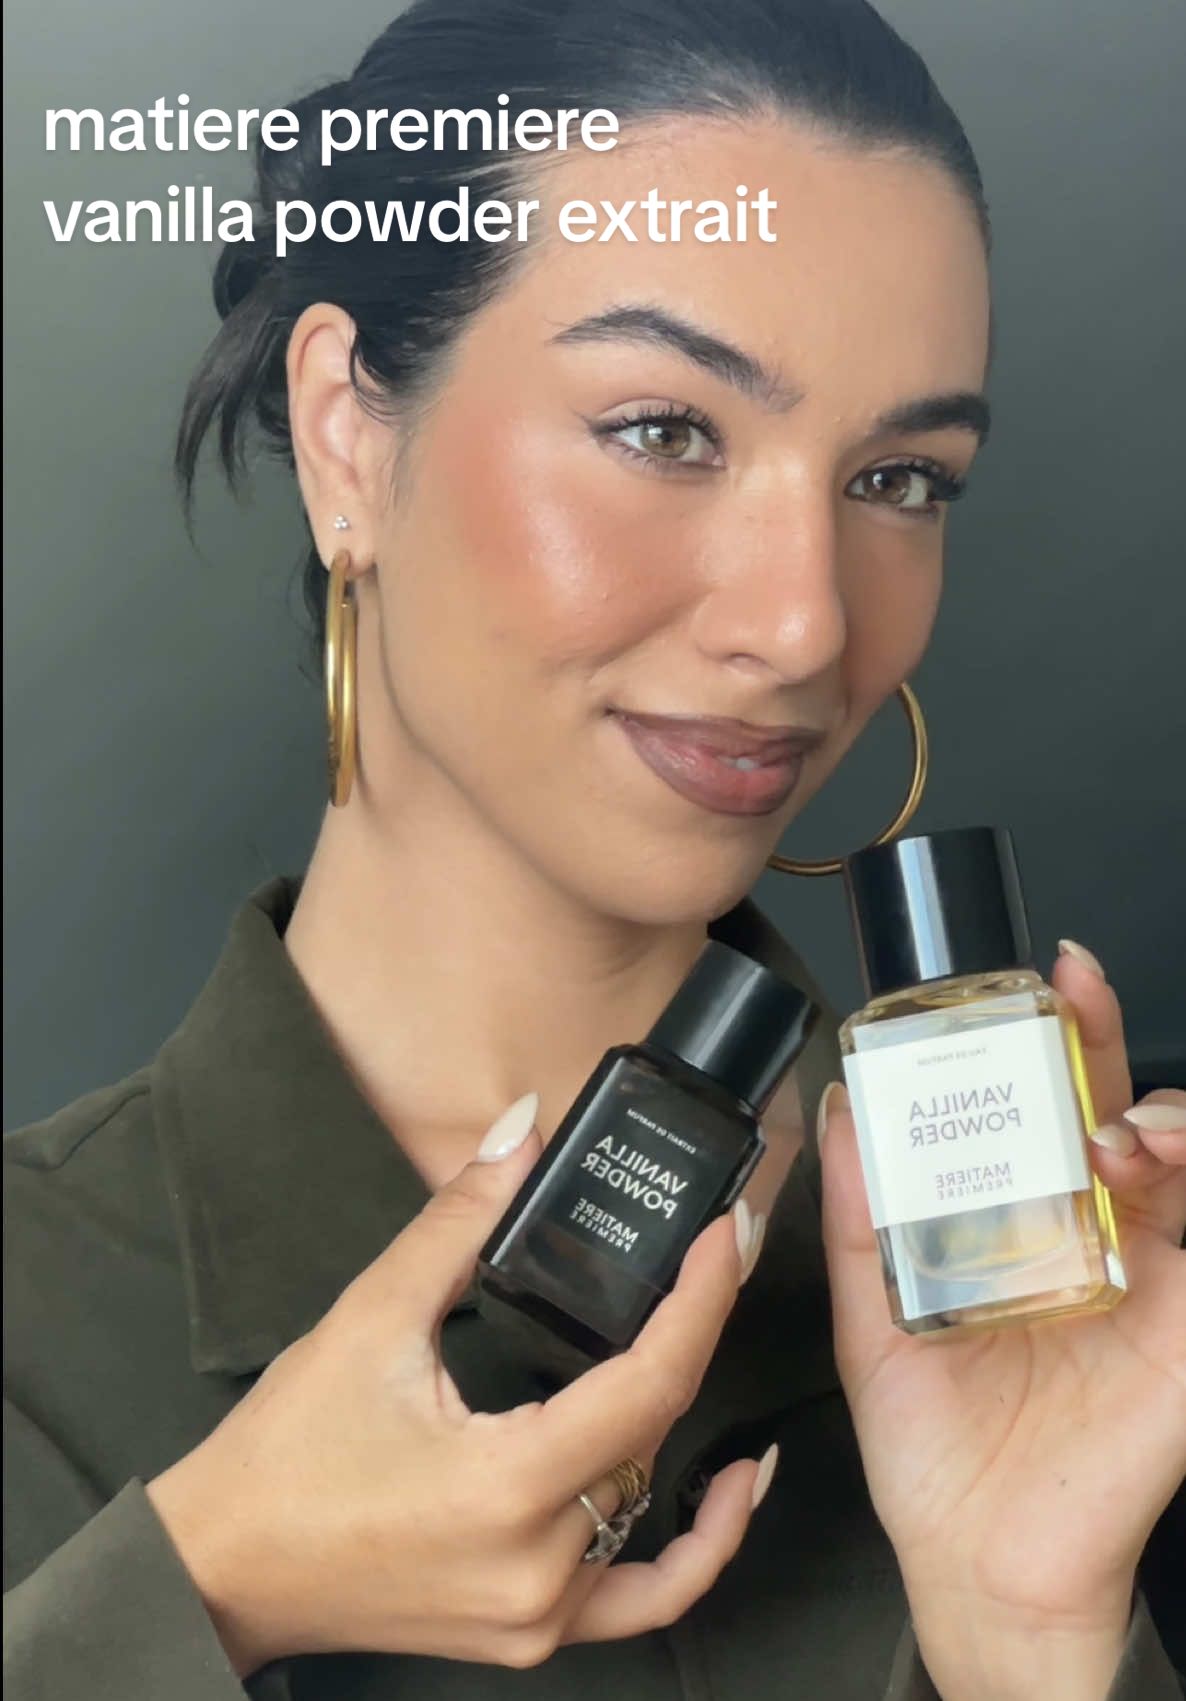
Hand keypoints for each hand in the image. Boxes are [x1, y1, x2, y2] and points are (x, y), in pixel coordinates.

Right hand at [147, 1093, 770, 1676]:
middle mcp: (541, 1565)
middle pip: (657, 1434)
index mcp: (508, 1487)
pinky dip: (699, 1545)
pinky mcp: (531, 1633)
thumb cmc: (285, 1455)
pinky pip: (647, 1597)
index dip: (703, 1299)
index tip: (727, 1233)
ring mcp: (541, 1614)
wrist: (225, 1568)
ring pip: (651, 1499)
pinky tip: (730, 1485)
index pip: (651, 1383)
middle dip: (693, 1331)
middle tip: (715, 1252)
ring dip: (679, 1414)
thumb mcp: (371, 1320)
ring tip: (702, 1327)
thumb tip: (520, 1133)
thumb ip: (459, 1222)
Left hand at [817, 943, 1185, 1697]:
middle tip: (1075, 991)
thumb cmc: (932, 1447)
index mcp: (1013, 1222)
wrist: (974, 1557)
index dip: (1039, 1037)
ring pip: (1176, 1155)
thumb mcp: (870, 1314)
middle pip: (1108, 1107)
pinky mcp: (1183, 1328)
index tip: (1029, 977)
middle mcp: (1083, 1234)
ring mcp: (1142, 1276)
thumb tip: (838, 1108)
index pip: (1033, 1106)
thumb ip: (856, 1215)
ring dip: (1152, 1117)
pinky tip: (1145, 1170)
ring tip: (1108, 1130)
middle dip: (1102, 1037)